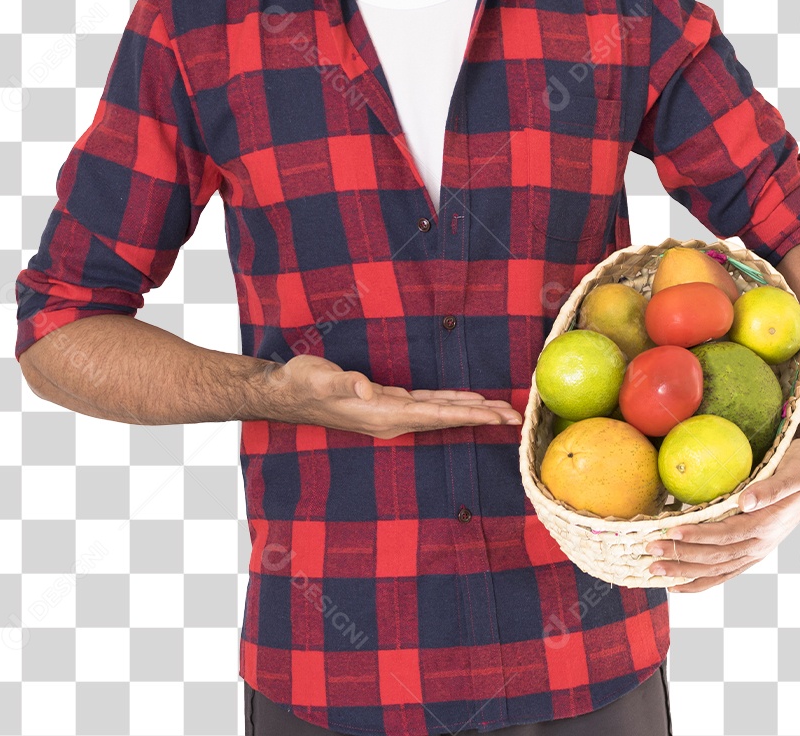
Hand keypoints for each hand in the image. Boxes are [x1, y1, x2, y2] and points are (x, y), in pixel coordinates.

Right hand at [273, 354, 522, 439]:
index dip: (467, 414)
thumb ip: (343, 384)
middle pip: (445, 418)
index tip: (496, 416)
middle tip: (516, 418)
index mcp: (382, 414)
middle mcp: (391, 419)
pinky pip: (428, 406)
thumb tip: (364, 387)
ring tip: (500, 412)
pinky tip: (465, 401)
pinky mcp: (386, 404)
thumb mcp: (319, 379)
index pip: (435, 414)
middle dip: (480, 417)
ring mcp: (390, 414)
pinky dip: (451, 403)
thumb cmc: (301, 384)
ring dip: (470, 411)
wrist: (284, 392)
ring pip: (440, 413)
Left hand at [648, 438, 799, 592]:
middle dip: (681, 555)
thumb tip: (746, 500)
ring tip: (653, 569)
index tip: (672, 530)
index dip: (699, 535)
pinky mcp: (751, 552)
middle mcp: (760, 544)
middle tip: (649, 551)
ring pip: (716, 568)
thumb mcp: (795, 471)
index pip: (726, 534)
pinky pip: (724, 572)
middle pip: (715, 556)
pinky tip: (678, 585)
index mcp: (767, 524)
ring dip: (684, 570)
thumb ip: (772, 488)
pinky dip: (700, 581)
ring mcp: (756, 551)